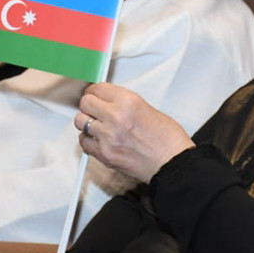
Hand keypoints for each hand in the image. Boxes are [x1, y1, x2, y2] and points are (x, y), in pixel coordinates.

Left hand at [75, 84, 192, 182]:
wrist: (173, 163)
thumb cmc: (168, 139)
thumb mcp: (148, 109)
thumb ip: (124, 104)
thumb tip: (108, 103)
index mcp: (128, 101)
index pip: (97, 88)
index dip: (95, 92)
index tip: (95, 95)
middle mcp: (116, 116)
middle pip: (85, 103)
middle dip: (90, 106)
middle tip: (96, 111)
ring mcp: (108, 136)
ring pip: (81, 122)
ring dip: (88, 123)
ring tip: (99, 127)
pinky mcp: (105, 154)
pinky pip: (84, 142)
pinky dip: (89, 140)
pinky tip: (99, 140)